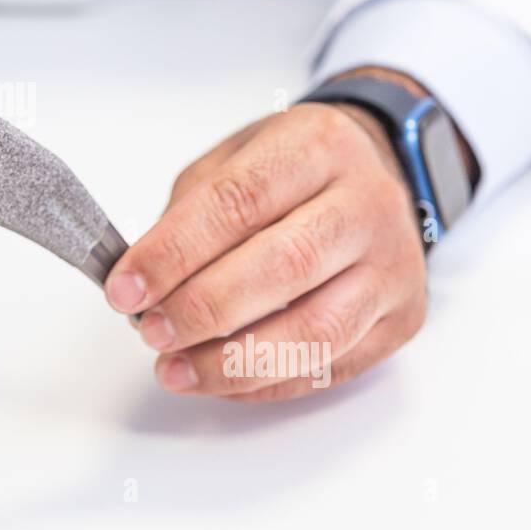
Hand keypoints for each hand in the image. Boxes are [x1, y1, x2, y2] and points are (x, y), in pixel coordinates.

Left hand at [104, 70, 456, 400]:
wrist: (375, 168)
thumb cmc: (292, 168)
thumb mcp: (232, 159)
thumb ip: (187, 215)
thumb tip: (142, 283)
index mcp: (316, 147)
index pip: (237, 202)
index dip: (174, 252)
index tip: (126, 289)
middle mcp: (366, 202)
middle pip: (283, 266)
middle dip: (203, 309)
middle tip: (152, 331)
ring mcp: (393, 264)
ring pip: (316, 330)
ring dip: (234, 362)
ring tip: (175, 369)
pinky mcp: (403, 317)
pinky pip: (332, 366)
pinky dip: (267, 383)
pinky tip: (221, 380)